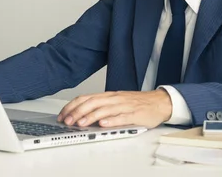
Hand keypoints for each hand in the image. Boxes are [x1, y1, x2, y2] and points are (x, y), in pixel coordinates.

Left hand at [57, 89, 172, 128]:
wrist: (159, 102)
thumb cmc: (137, 103)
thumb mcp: (116, 102)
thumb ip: (101, 107)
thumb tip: (82, 116)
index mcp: (108, 96)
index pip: (86, 98)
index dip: (72, 106)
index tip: (63, 115)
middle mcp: (114, 99)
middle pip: (92, 103)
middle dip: (77, 112)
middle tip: (67, 121)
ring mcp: (124, 106)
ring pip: (104, 110)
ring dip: (90, 117)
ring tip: (80, 123)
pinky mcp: (134, 114)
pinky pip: (121, 117)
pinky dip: (111, 120)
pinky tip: (103, 124)